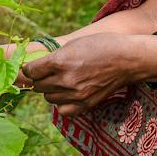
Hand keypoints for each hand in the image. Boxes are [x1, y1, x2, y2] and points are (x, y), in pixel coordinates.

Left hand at [20, 33, 147, 117]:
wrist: (126, 59)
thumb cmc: (100, 46)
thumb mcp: (73, 45)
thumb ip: (53, 58)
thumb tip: (35, 68)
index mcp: (59, 62)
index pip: (30, 71)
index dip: (30, 68)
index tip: (33, 66)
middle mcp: (65, 80)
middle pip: (38, 86)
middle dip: (40, 79)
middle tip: (48, 73)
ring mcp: (75, 94)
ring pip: (48, 98)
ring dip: (50, 90)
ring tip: (61, 81)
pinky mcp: (85, 104)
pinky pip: (62, 110)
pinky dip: (62, 103)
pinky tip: (68, 94)